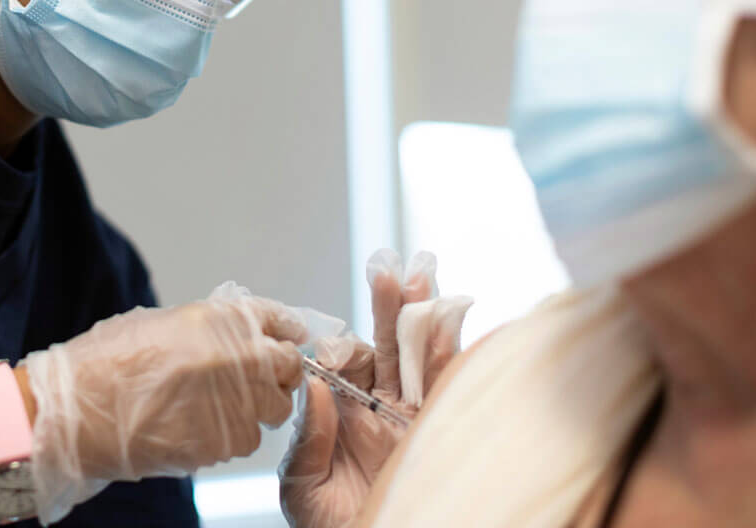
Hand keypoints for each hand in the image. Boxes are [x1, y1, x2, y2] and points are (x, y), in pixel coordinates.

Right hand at [23, 283, 307, 523]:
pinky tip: (201, 428)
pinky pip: (248, 438)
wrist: (78, 412)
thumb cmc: (106, 364)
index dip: (285, 330)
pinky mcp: (227, 441)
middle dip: (277, 372)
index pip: (279, 319)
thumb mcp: (160, 322)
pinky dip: (233, 435)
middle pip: (288, 366)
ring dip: (258, 407)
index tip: (287, 337)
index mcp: (222, 319)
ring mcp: (238, 402)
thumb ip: (208, 327)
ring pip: (275, 408)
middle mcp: (240, 357)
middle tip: (256, 380)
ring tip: (221, 407)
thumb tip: (233, 336)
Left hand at [279, 250, 471, 527]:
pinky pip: (447, 383)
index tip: (334, 354)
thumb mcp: (302, 488)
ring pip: (419, 354)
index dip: (340, 350)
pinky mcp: (439, 428)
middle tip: (389, 266)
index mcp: (340, 412)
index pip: (342, 364)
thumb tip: (315, 386)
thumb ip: (306, 439)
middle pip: (386, 345)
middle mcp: (378, 406)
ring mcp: (411, 415)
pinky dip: (451, 349)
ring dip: (422, 312)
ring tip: (421, 271)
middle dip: (388, 304)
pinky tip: (453, 315)